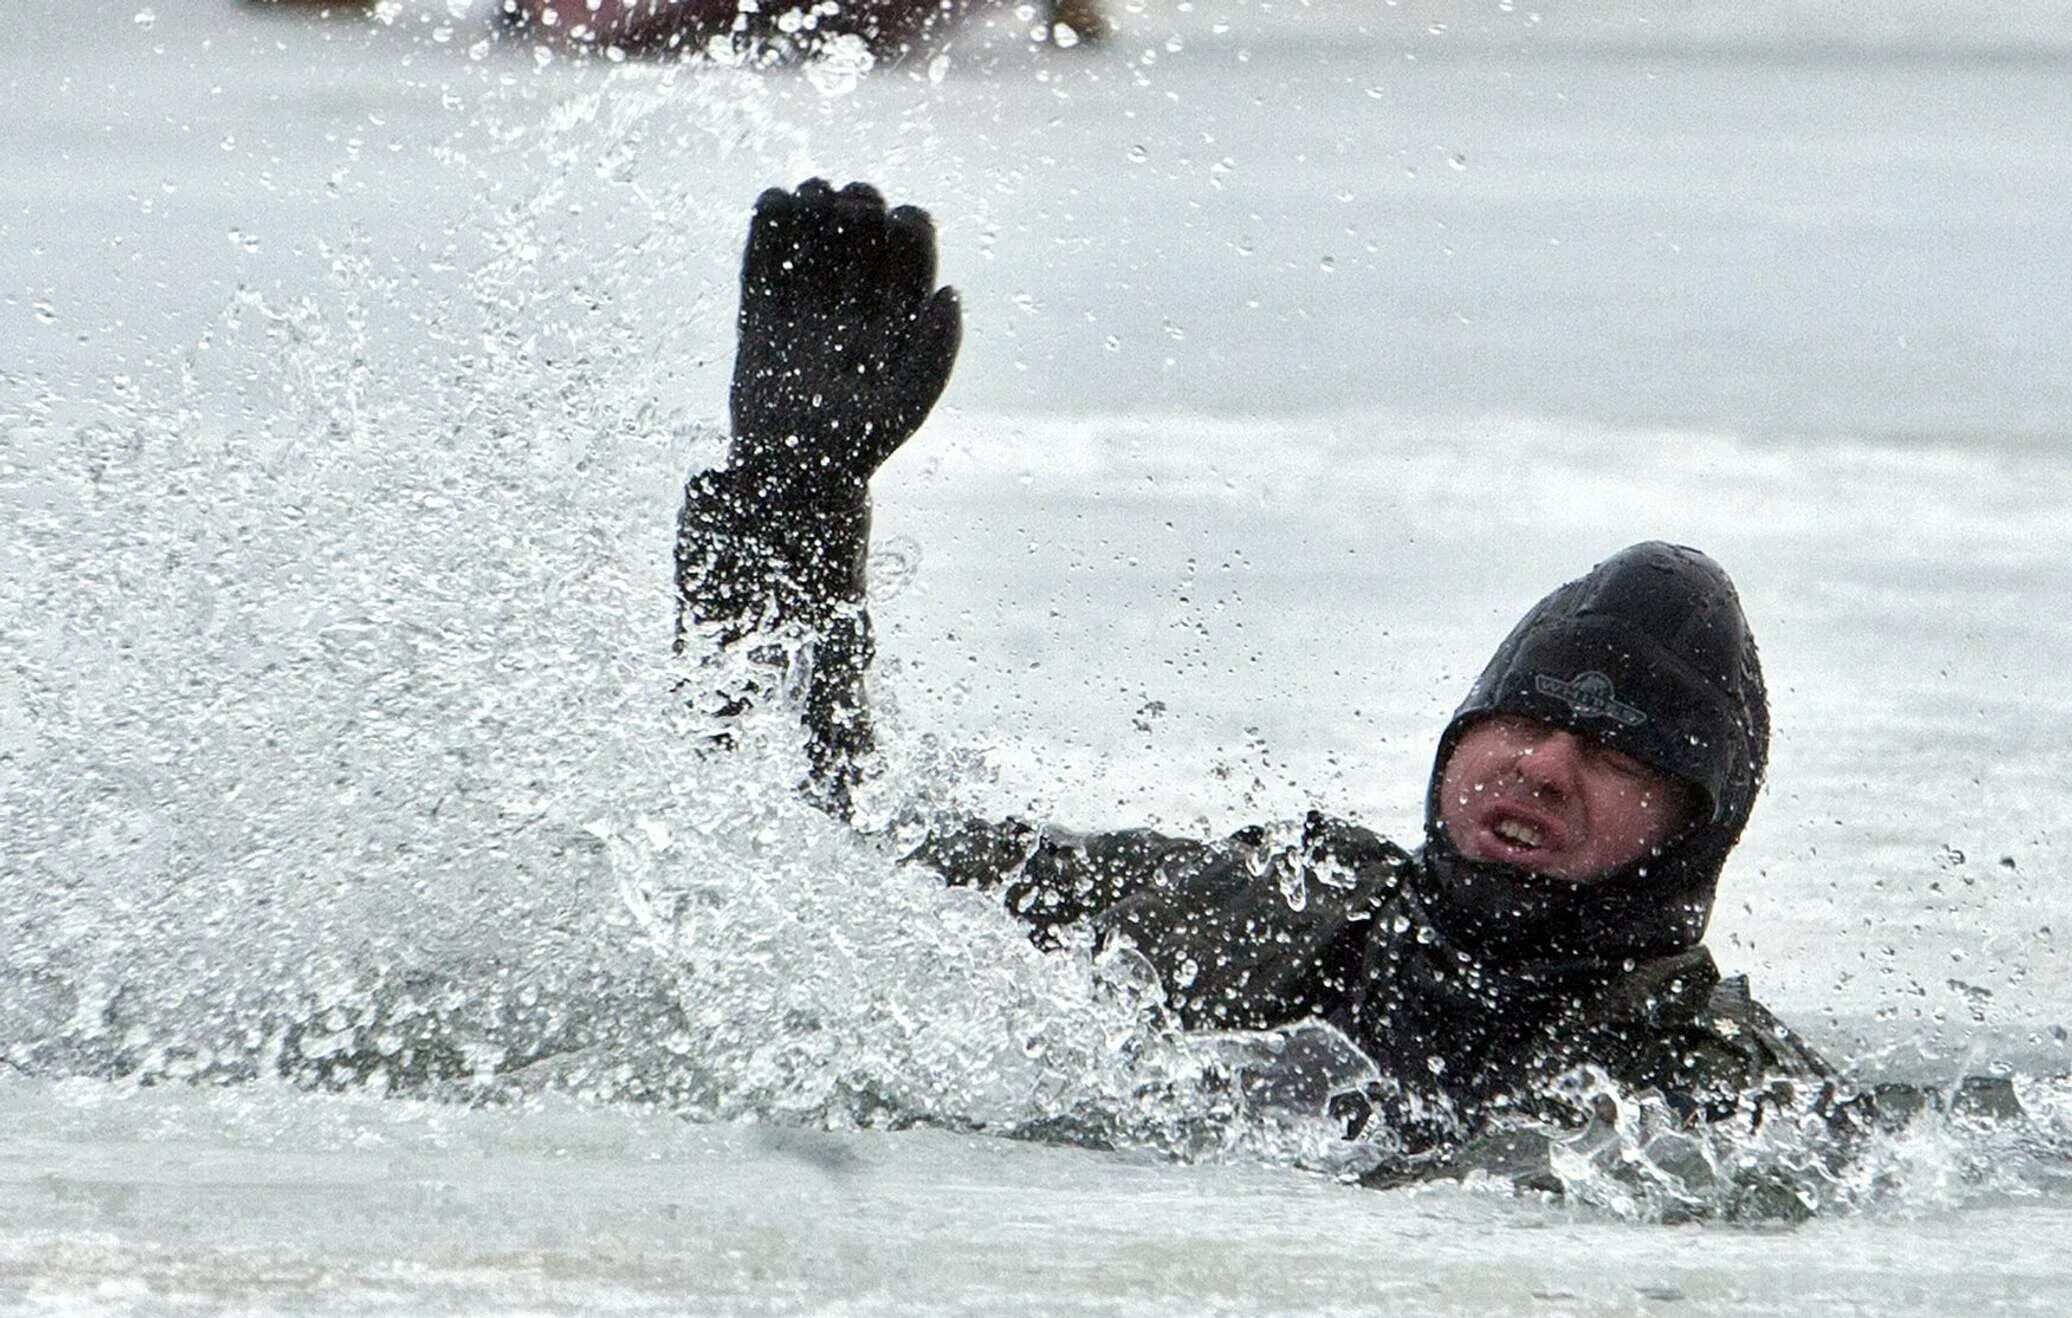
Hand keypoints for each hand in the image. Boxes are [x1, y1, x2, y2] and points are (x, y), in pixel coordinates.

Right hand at [729, 179, 961, 498]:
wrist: (790, 478)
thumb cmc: (856, 448)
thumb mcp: (906, 405)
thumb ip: (935, 353)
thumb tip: (950, 292)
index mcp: (895, 324)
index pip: (910, 260)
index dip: (910, 229)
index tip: (898, 219)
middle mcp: (852, 309)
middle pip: (861, 240)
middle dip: (859, 209)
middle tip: (849, 203)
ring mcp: (805, 309)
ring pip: (813, 243)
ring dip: (813, 208)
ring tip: (810, 193)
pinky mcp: (761, 316)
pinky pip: (762, 262)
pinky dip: (766, 228)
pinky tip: (773, 200)